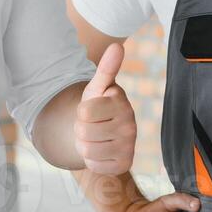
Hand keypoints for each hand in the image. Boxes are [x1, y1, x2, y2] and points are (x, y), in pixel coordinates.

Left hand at [76, 43, 136, 174]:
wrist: (104, 131)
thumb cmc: (98, 105)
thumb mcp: (97, 87)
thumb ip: (106, 68)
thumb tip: (116, 45)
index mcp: (122, 103)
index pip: (83, 112)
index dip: (81, 112)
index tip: (91, 110)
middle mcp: (130, 126)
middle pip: (83, 132)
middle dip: (81, 129)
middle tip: (92, 125)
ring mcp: (129, 147)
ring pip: (86, 150)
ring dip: (84, 144)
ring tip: (95, 137)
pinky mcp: (124, 165)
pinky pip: (93, 165)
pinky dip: (92, 160)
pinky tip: (101, 150)